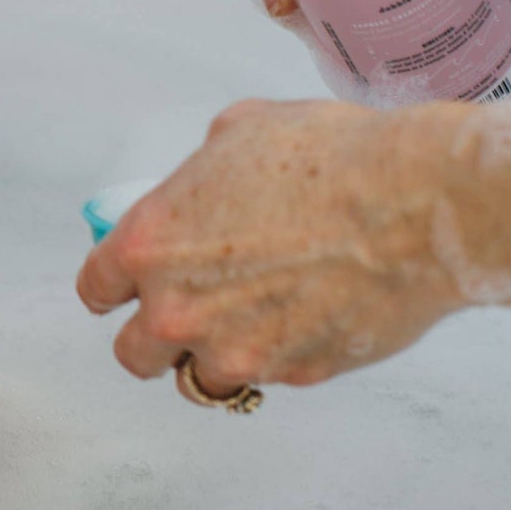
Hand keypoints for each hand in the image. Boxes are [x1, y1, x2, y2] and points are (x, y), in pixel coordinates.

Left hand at [76, 97, 473, 394]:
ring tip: (251, 322)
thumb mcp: (241, 130)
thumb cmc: (331, 156)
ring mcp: (235, 350)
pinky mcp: (293, 375)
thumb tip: (206, 186)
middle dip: (156, 337)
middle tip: (188, 313)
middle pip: (133, 353)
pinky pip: (269, 377)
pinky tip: (306, 318)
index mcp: (151, 243)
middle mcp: (179, 307)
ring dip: (217, 356)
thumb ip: (201, 173)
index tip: (125, 289)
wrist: (413, 203)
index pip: (96, 288)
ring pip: (200, 379)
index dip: (113, 287)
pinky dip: (278, 357)